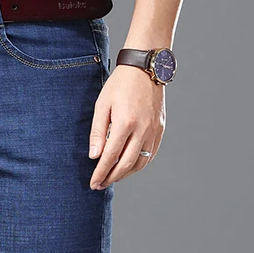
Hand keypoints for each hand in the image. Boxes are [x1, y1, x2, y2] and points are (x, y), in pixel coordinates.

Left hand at [88, 65, 165, 189]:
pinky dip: (139, 164)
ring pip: (140, 163)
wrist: (146, 67)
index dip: (100, 173)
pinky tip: (128, 166)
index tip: (93, 183)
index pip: (110, 157)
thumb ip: (98, 132)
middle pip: (126, 165)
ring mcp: (153, 130)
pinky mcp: (160, 129)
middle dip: (111, 178)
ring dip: (125, 174)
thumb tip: (94, 156)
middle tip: (100, 185)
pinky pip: (150, 154)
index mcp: (125, 123)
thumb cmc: (120, 84)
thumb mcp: (102, 105)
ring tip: (112, 177)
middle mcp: (142, 130)